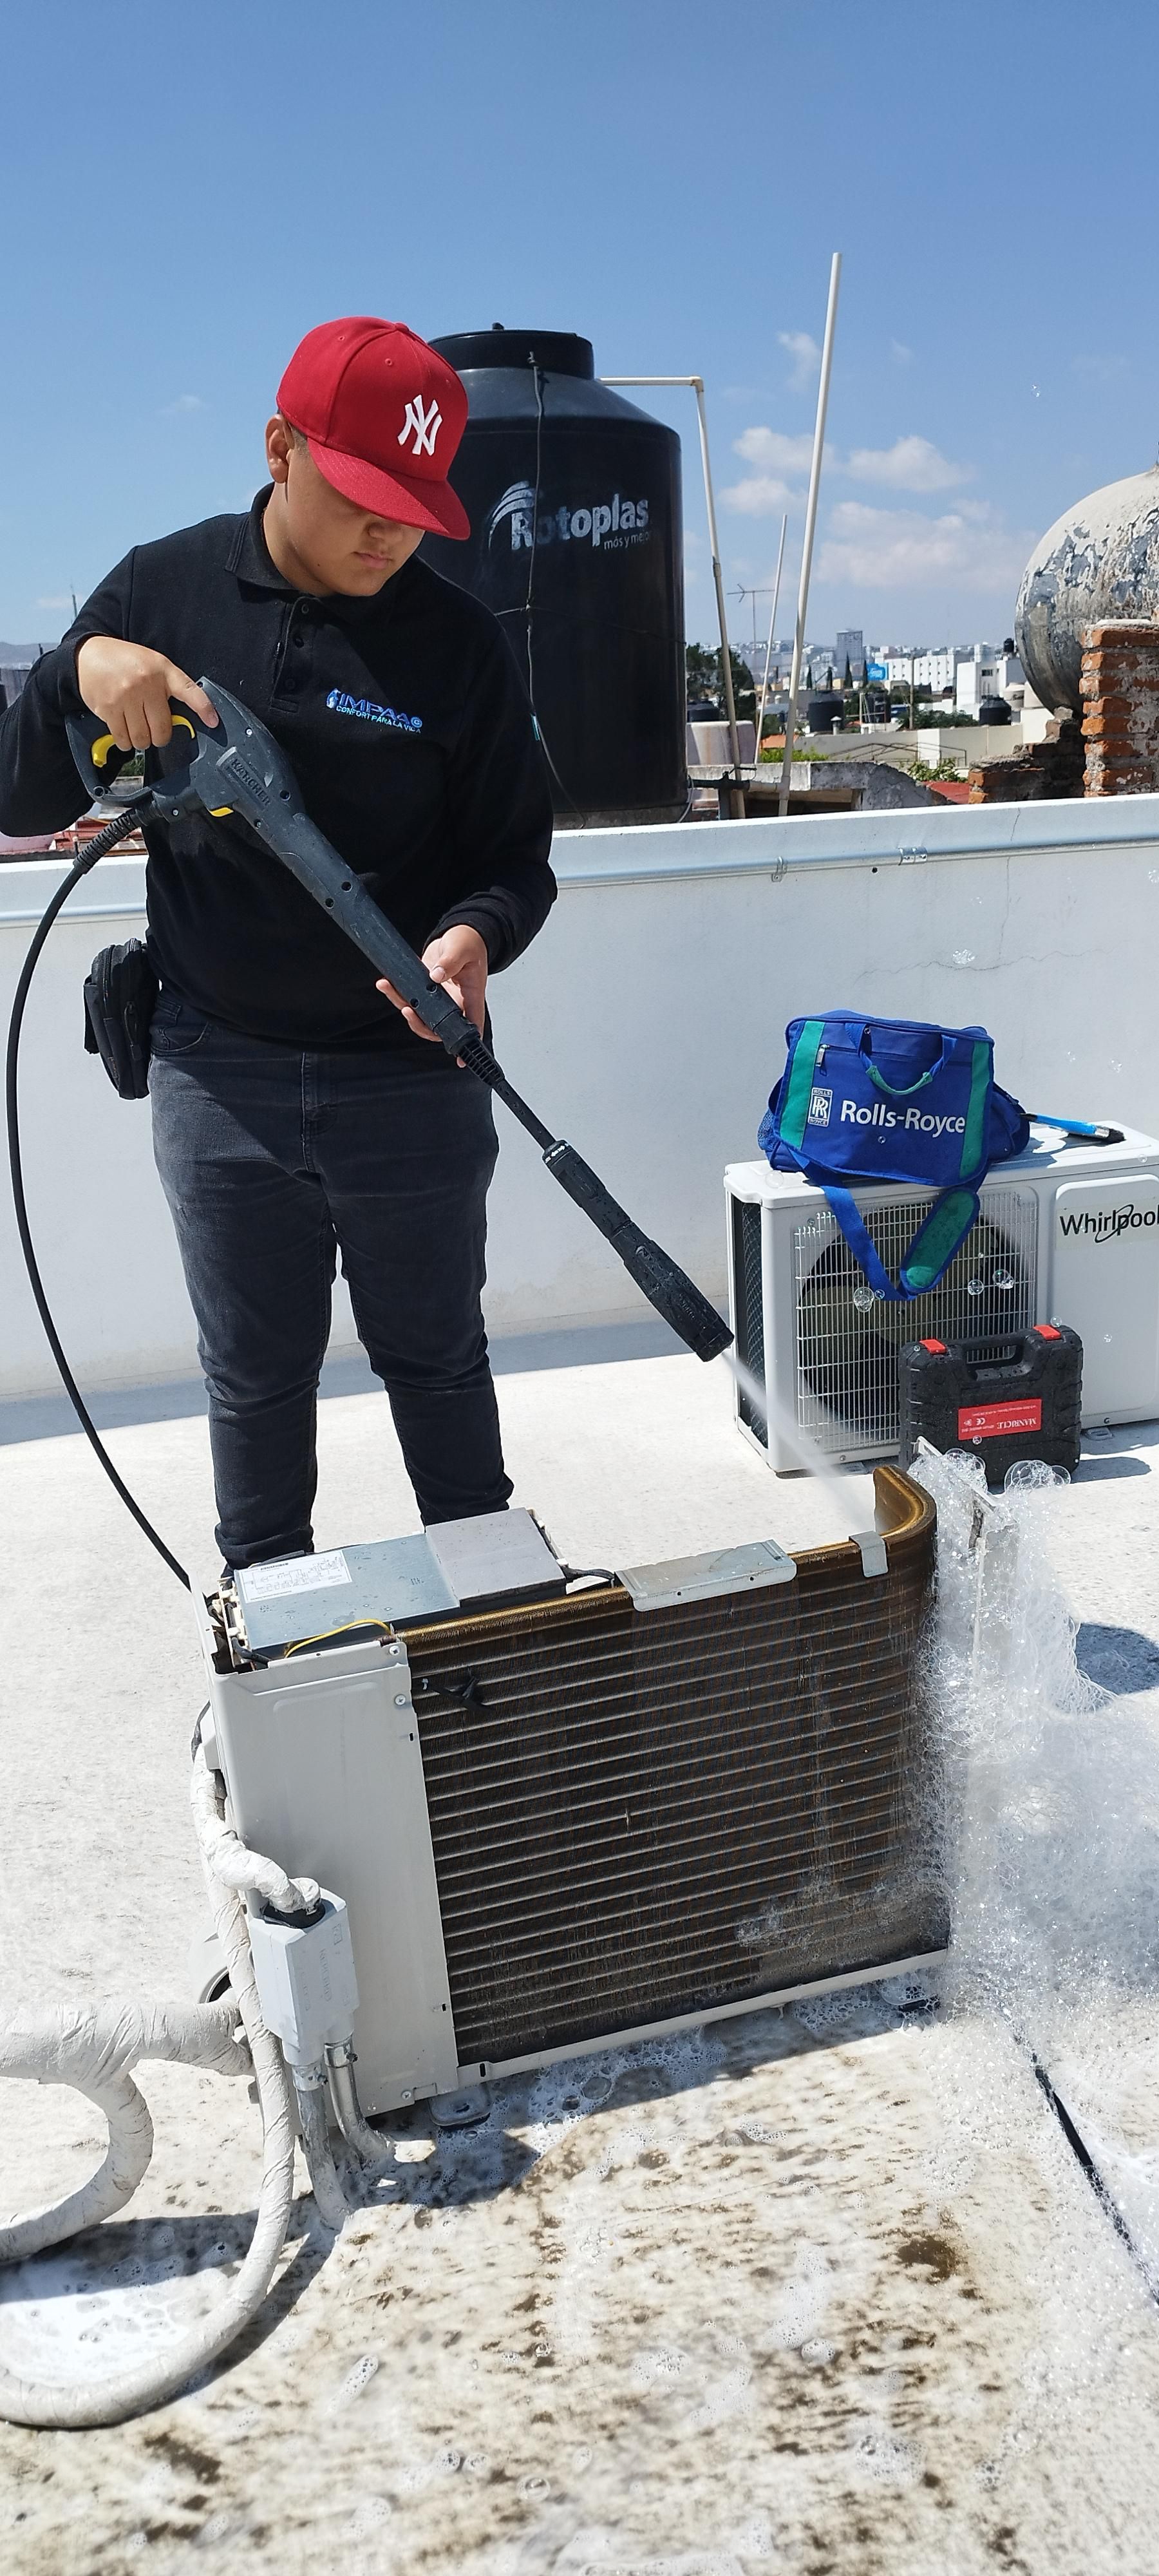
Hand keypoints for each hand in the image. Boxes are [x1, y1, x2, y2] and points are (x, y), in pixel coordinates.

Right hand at [75, 637, 217, 752]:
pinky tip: (124, 731)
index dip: (204, 708)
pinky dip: (125, 741)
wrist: (89, 655)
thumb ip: (169, 687)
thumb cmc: (126, 661)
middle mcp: (145, 684)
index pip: (188, 690)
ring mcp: (125, 697)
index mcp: (161, 671)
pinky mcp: (108, 708)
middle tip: (154, 731)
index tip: (214, 722)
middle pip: (161, 730)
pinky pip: (123, 739)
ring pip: (142, 738)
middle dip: (159, 736)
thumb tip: (185, 718)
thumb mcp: (153, 664)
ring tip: (138, 729)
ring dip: (141, 741)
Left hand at [377, 924, 487, 1050]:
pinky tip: (387, 983)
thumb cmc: (468, 943)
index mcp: (470, 997)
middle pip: (439, 1027)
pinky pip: (411, 999)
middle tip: (406, 1010)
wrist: (458, 934)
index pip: (471, 1024)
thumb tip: (436, 976)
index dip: (465, 1045)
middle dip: (420, 1024)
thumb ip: (450, 963)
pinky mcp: (426, 990)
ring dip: (402, 1006)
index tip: (460, 1060)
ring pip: (421, 1015)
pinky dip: (397, 993)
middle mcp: (455, 1003)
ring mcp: (439, 999)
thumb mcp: (462, 949)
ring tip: (388, 988)